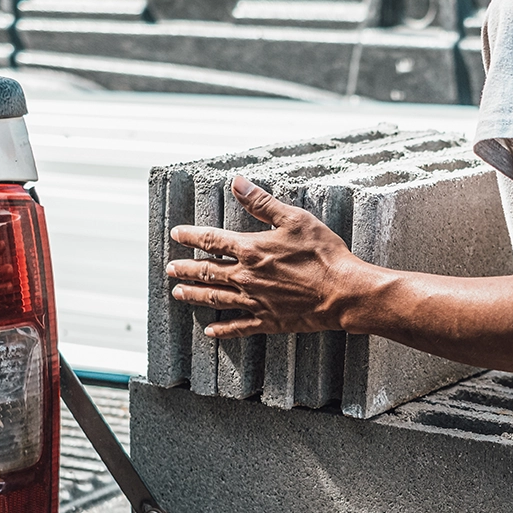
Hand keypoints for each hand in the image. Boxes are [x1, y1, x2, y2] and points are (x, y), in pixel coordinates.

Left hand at [166, 176, 361, 338]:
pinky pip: (238, 326)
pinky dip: (222, 329)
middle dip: (185, 269)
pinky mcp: (268, 320)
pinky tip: (210, 330)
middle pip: (206, 272)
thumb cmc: (324, 255)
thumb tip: (237, 182)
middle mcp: (246, 277)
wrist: (343, 293)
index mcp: (251, 250)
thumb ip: (262, 203)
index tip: (177, 234)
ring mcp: (255, 301)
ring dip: (194, 295)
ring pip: (215, 298)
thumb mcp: (295, 219)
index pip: (211, 240)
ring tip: (178, 293)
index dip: (191, 236)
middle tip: (170, 269)